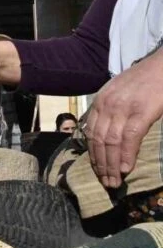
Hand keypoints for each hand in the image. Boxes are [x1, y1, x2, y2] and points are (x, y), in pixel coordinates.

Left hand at [84, 47, 162, 188]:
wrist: (161, 65)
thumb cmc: (142, 81)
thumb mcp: (117, 93)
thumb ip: (109, 111)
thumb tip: (105, 135)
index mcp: (100, 102)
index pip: (90, 133)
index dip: (93, 155)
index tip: (97, 171)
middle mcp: (107, 105)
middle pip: (98, 140)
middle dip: (101, 165)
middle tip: (106, 183)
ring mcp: (123, 108)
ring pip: (111, 142)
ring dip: (111, 165)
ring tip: (114, 181)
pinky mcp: (141, 111)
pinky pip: (129, 137)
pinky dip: (126, 154)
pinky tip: (126, 168)